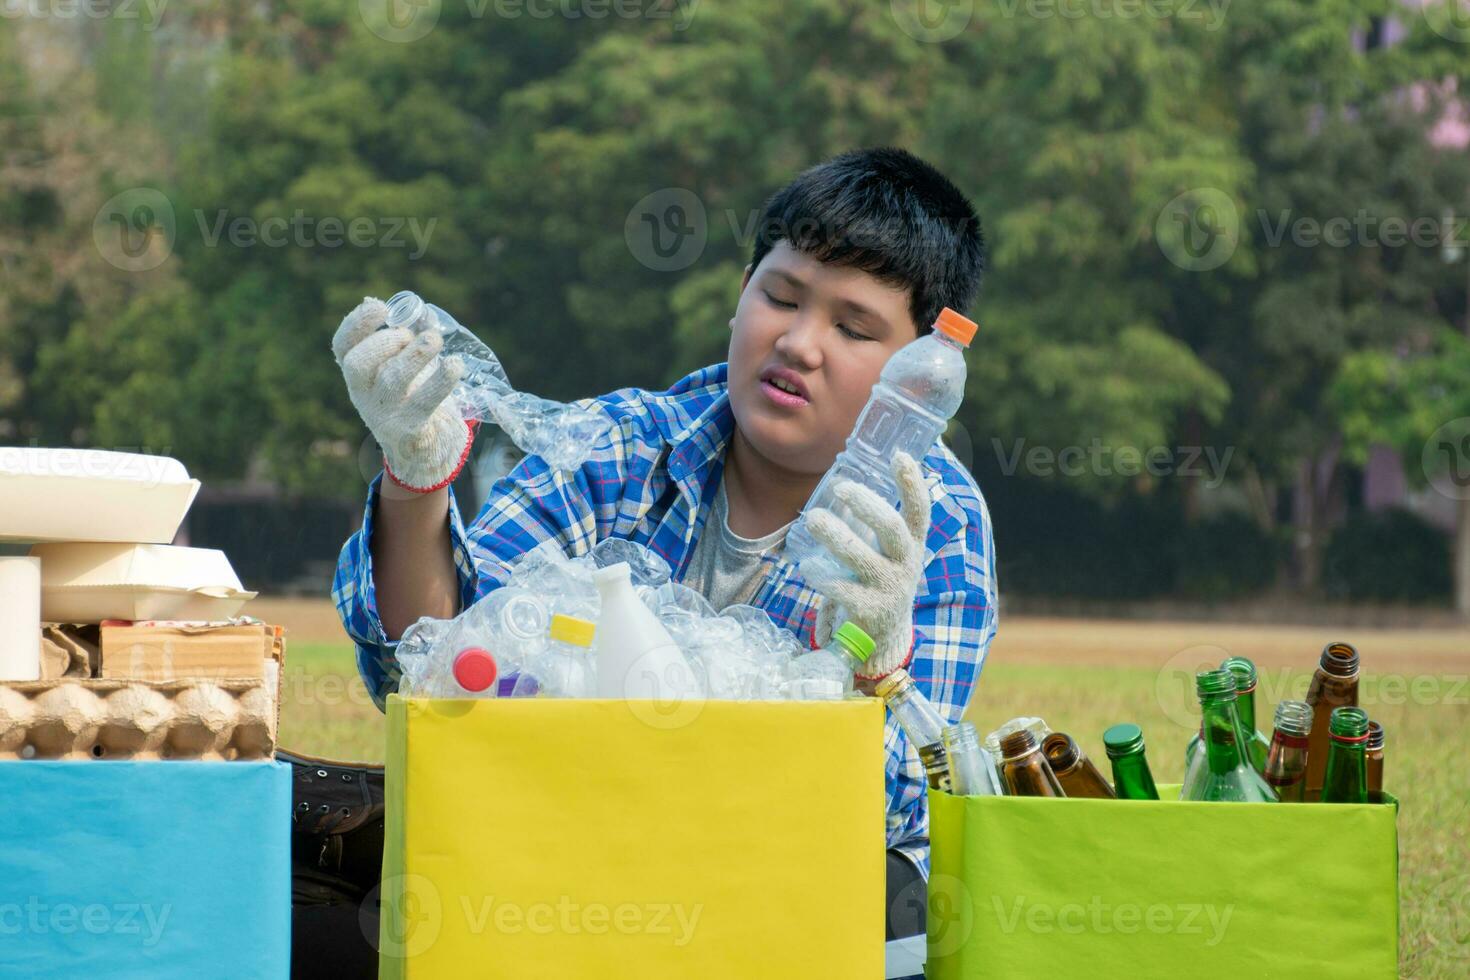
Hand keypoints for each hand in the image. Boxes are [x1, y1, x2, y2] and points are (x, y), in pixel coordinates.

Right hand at [332, 296, 473, 492]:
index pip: (343, 345)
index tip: (382, 307)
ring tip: (435, 339)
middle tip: (410, 335)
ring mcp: (385, 413)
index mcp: (358, 374)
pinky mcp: (410, 428)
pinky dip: (440, 381)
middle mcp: (364, 393)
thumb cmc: (408, 396)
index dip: (357, 323)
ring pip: (392, 380)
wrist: (419, 449)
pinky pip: (424, 403)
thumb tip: (405, 307)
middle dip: (385, 341)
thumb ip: (401, 338)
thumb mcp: (398, 366)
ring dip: (416, 355)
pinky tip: (455, 364)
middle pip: (358, 364)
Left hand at [798, 451, 929, 678]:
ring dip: (835, 535)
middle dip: (866, 505)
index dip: (913, 483)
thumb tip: (842, 484)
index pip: (920, 510)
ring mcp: (889, 588)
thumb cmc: (879, 579)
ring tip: (812, 518)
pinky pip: (842, 588)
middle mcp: (905, 564)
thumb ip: (871, 523)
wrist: (883, 636)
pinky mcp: (869, 610)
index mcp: (912, 545)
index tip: (899, 455)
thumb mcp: (886, 551)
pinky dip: (821, 575)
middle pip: (891, 528)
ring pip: (861, 557)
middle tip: (841, 487)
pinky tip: (806, 566)